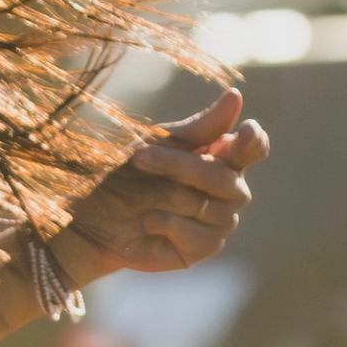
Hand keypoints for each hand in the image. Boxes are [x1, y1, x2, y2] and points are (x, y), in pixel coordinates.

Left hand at [60, 85, 267, 281]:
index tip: (243, 134)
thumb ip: (198, 128)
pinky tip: (148, 222)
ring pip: (215, 209)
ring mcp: (218, 222)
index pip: (254, 148)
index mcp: (222, 156)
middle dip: (182, 168)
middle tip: (140, 158)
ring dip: (169, 196)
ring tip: (139, 195)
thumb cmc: (125, 174)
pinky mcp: (201, 249)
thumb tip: (235, 97)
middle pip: (228, 179)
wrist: (91, 218)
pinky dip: (171, 224)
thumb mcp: (158, 144)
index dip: (254, 142)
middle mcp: (228, 190)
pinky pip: (202, 238)